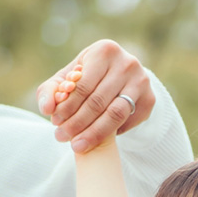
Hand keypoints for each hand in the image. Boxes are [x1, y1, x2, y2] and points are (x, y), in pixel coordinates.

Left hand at [36, 39, 153, 152]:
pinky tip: (97, 138)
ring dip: (93, 133)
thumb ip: (50, 91)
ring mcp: (142, 81)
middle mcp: (127, 63)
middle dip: (77, 123)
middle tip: (62, 137)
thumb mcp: (66, 78)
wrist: (118, 77)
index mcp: (105, 50)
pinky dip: (112, 133)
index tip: (55, 122)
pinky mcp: (150, 99)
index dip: (67, 107)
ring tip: (77, 145)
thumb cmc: (86, 77)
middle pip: (98, 102)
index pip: (83, 85)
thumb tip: (46, 109)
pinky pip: (129, 122)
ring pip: (115, 114)